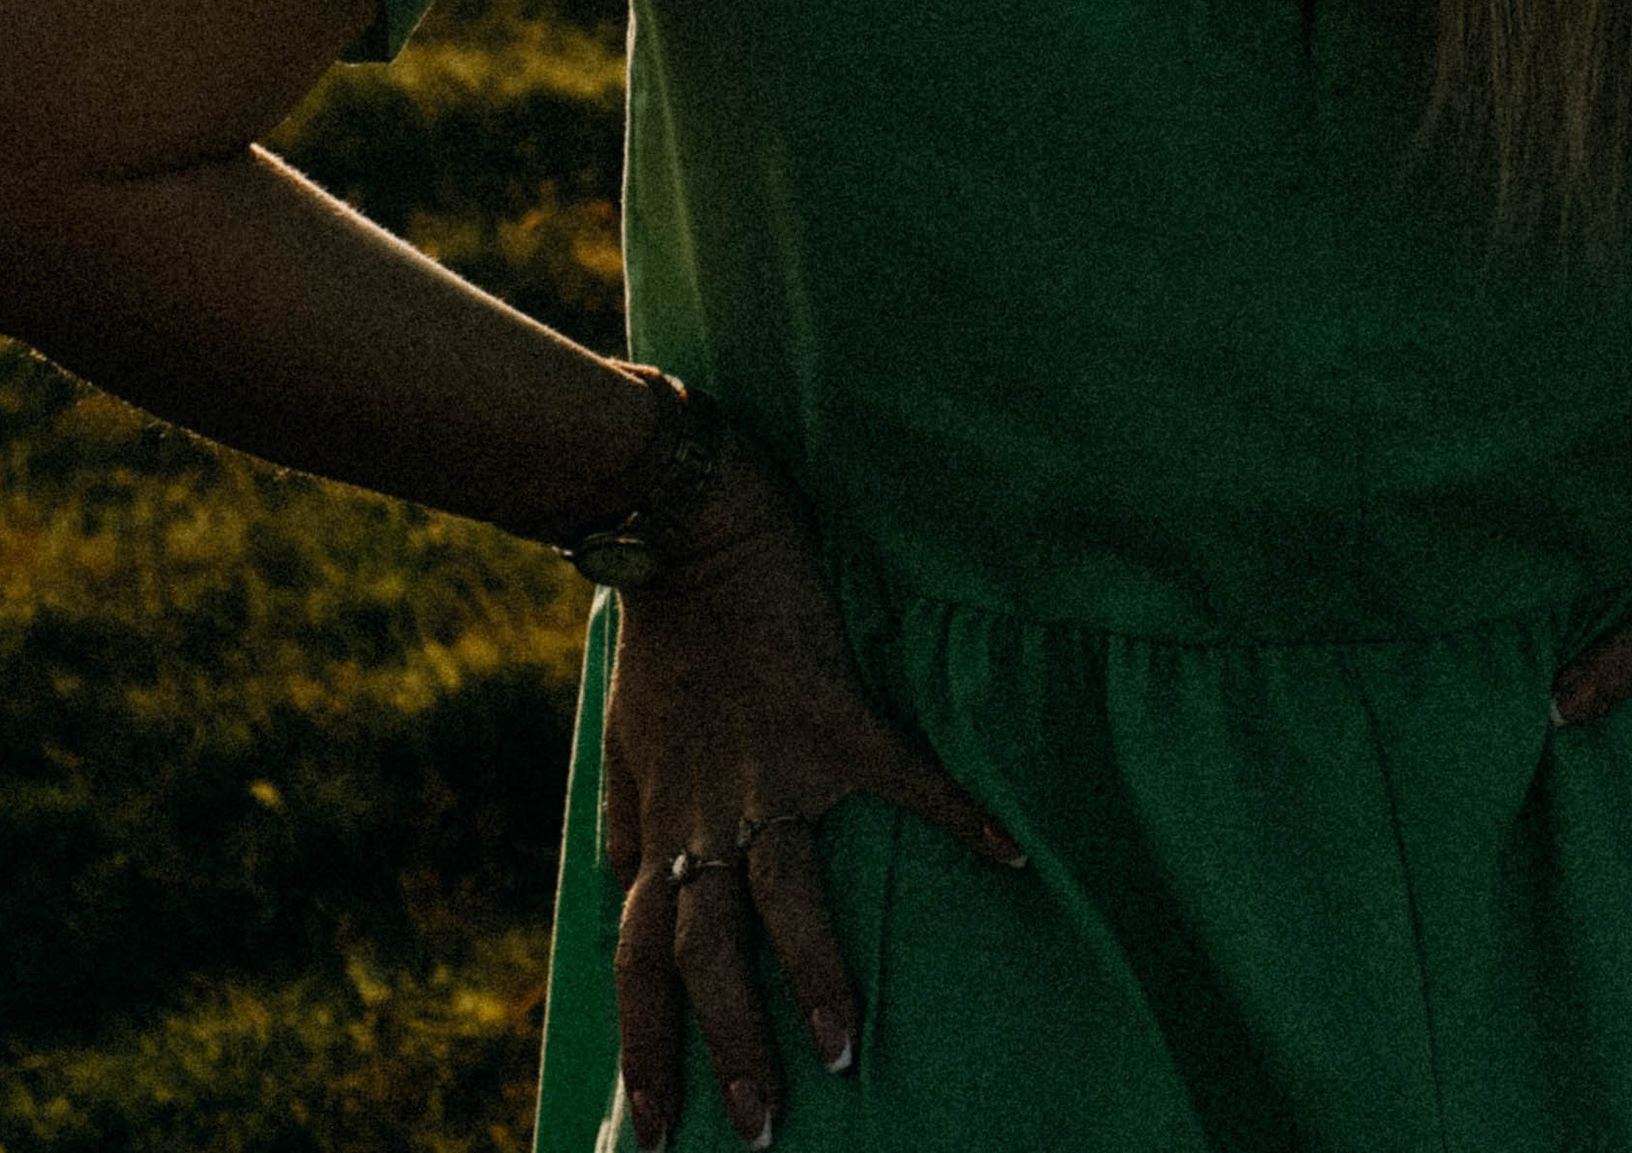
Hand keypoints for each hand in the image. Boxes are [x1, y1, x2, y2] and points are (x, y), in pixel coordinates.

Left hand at [601, 430, 1025, 1148]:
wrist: (694, 537)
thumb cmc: (664, 642)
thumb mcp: (626, 741)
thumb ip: (629, 820)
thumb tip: (620, 886)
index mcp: (669, 823)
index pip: (643, 960)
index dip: (648, 1043)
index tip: (655, 1127)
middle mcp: (713, 813)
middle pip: (709, 952)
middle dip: (729, 1047)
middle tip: (760, 1128)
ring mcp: (775, 771)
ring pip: (784, 897)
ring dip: (813, 977)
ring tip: (845, 1051)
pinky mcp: (834, 718)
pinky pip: (904, 778)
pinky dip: (961, 814)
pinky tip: (1011, 855)